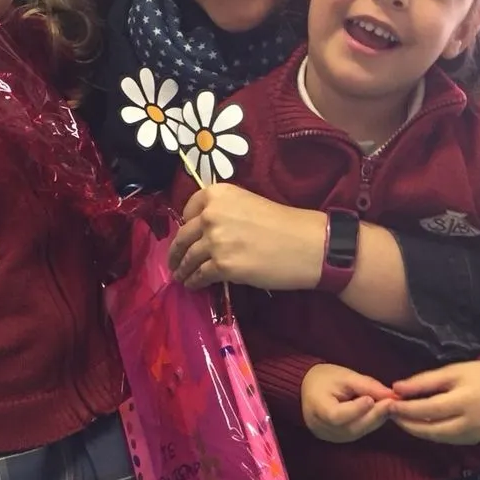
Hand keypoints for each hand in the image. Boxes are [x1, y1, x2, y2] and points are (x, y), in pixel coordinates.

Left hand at [170, 184, 326, 290]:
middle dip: (175, 252)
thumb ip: (223, 212)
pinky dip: (194, 282)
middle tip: (173, 261)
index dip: (184, 226)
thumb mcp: (248, 204)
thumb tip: (203, 230)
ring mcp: (215, 241)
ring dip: (182, 270)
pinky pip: (199, 276)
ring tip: (181, 277)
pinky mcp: (222, 266)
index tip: (185, 237)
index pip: (187, 210)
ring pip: (188, 258)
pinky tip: (193, 285)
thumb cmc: (284, 224)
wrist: (307, 244)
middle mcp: (211, 214)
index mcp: (218, 194)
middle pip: (182, 236)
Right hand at [301, 364, 394, 443]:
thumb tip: (391, 394)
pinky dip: (369, 423)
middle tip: (391, 402)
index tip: (372, 399)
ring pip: (357, 432)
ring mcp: (329, 436)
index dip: (356, 410)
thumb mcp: (345, 376)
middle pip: (351, 427)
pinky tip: (379, 412)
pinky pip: (357, 433)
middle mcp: (321, 428)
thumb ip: (367, 385)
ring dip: (375, 420)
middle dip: (373, 415)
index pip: (337, 416)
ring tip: (388, 405)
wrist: (308, 387)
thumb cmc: (325, 378)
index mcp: (317, 409)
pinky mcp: (337, 439)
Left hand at [389, 361, 479, 445]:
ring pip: (436, 437)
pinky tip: (419, 424)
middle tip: (391, 415)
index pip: (429, 410)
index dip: (407, 409)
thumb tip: (396, 389)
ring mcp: (473, 436)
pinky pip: (445, 439)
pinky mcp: (473, 441)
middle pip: (431, 429)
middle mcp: (470, 424)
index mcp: (466, 402)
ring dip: (416, 430)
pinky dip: (430, 432)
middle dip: (408, 423)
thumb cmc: (478, 375)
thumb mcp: (451, 372)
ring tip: (401, 419)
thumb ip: (423, 382)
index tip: (390, 404)